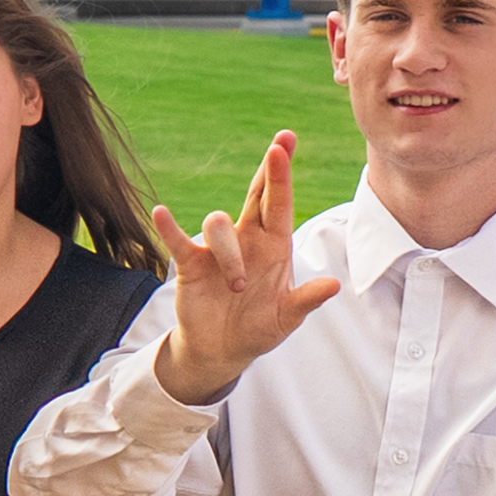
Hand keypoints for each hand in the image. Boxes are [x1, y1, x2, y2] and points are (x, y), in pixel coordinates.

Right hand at [150, 131, 342, 406]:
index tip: (284, 146)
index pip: (279, 204)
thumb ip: (306, 301)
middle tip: (280, 145)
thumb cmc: (259, 329)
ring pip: (219, 224)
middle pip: (256, 195)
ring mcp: (217, 249)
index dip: (282, 176)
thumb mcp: (285, 318)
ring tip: (237, 286)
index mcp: (274, 247)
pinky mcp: (191, 264)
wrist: (223, 351)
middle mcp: (247, 240)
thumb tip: (334, 285)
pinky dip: (170, 229)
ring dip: (229, 254)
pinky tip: (161, 213)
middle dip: (268, 172)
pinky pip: (180, 241)